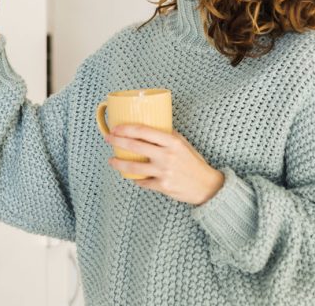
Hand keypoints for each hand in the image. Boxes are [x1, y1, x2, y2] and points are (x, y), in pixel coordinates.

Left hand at [105, 124, 224, 205]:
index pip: (144, 131)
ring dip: (119, 163)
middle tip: (108, 139)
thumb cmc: (194, 162)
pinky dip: (135, 179)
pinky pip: (143, 182)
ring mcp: (164, 172)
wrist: (206, 186)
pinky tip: (130, 176)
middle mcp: (167, 155)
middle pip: (135, 146)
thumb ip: (168, 136)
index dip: (127, 128)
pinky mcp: (162, 186)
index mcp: (172, 141)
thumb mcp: (183, 144)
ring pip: (134, 167)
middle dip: (118, 141)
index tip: (116, 127)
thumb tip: (151, 128)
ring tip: (112, 160)